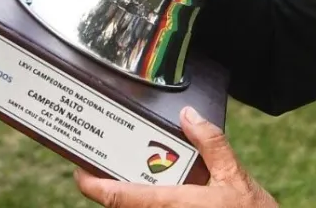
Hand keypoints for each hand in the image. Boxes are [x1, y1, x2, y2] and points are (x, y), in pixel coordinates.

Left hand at [74, 107, 276, 207]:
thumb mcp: (235, 174)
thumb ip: (211, 144)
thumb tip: (188, 116)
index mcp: (176, 204)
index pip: (121, 197)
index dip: (93, 186)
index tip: (80, 173)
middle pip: (124, 206)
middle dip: (110, 186)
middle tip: (104, 164)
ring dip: (131, 196)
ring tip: (130, 174)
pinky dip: (150, 202)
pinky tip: (159, 190)